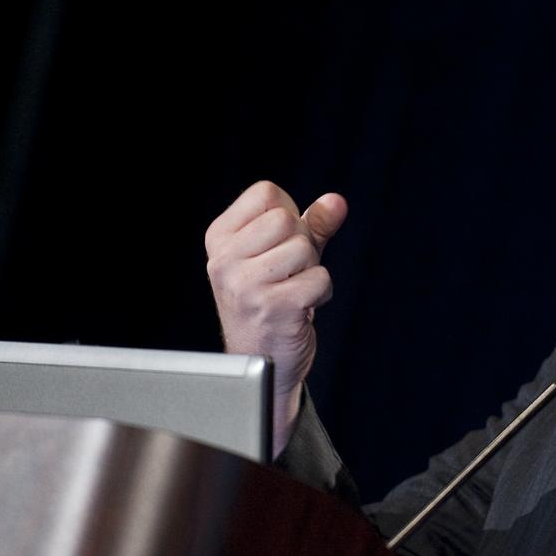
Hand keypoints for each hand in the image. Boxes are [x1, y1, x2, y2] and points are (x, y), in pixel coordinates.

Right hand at [205, 180, 347, 455]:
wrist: (262, 362)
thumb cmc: (271, 301)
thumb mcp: (285, 255)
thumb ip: (312, 224)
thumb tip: (337, 202)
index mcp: (219, 239)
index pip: (266, 193)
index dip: (288, 213)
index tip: (278, 245)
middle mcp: (223, 261)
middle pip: (286, 219)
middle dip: (302, 245)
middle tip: (288, 273)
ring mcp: (245, 285)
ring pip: (304, 248)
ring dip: (312, 270)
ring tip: (292, 291)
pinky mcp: (272, 308)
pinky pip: (320, 279)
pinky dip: (321, 292)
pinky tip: (301, 308)